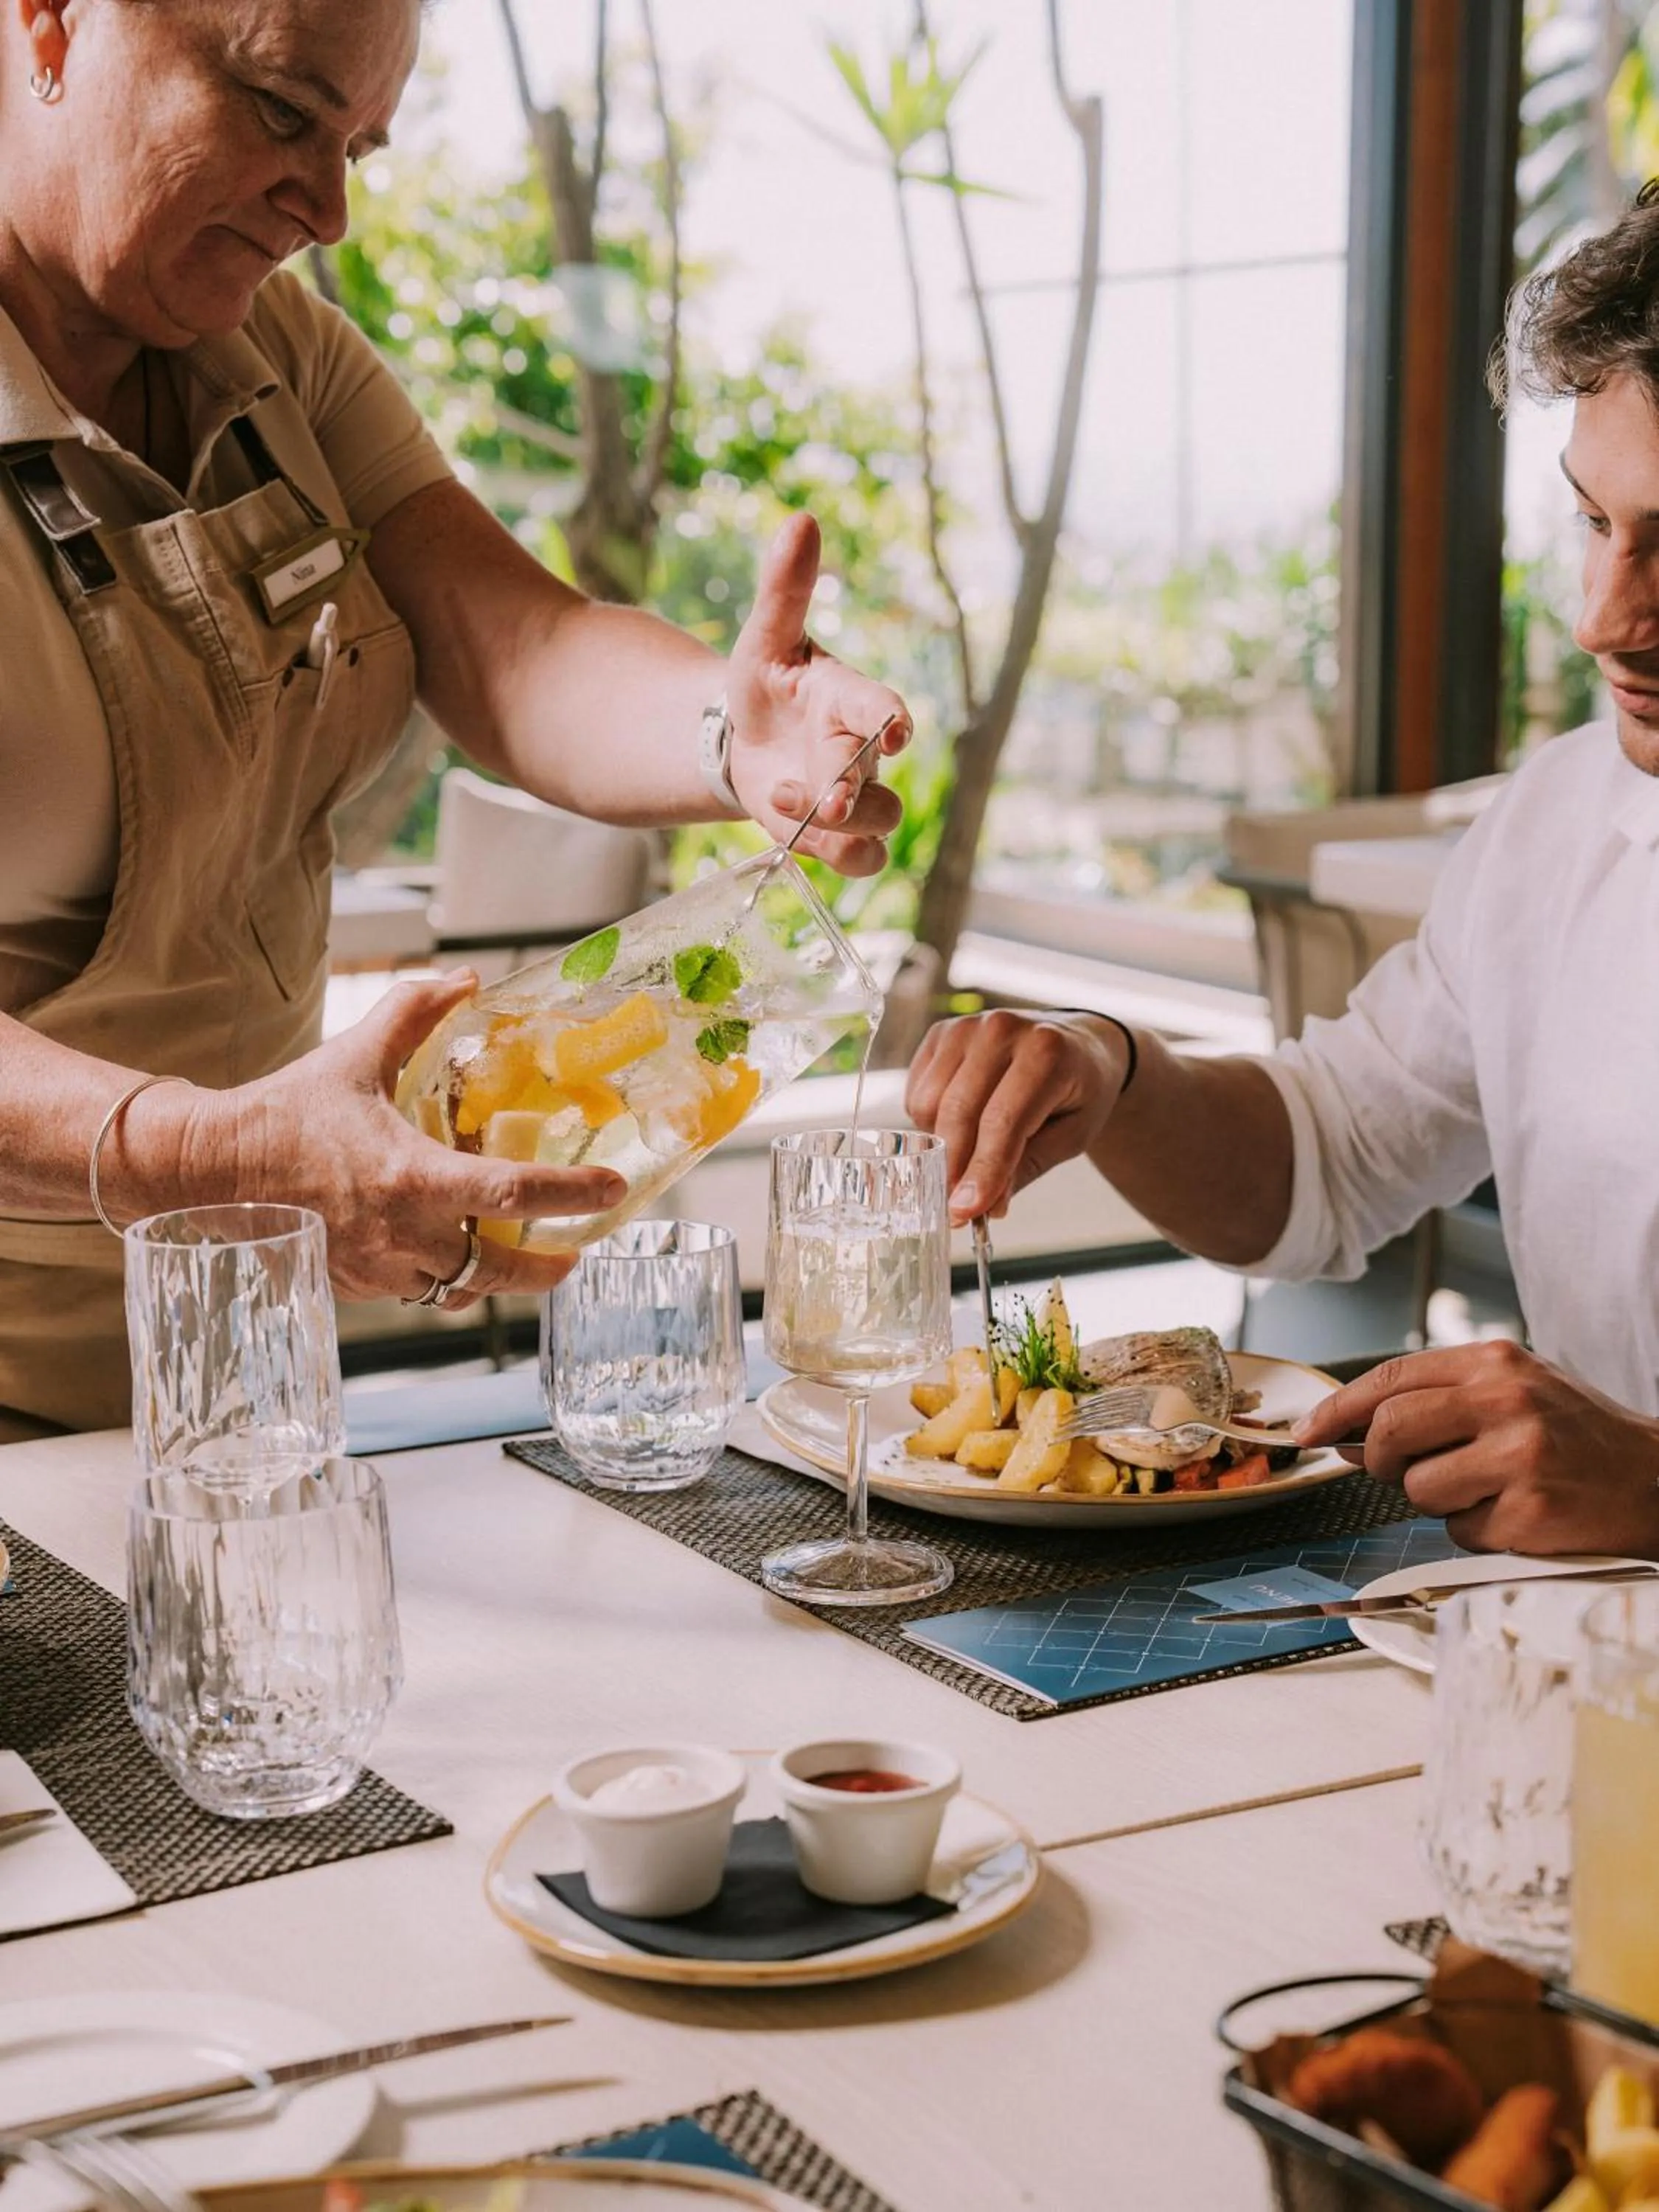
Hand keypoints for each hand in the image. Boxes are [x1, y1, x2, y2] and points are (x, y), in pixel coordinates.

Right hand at [168, 976, 625, 1308]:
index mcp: (413, 1177)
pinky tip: (447, 1250)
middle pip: (501, 1271)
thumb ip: (414, 1012)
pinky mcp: (356, 1286)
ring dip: (490, 1275)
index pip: (512, 1193)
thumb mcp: (356, 1054)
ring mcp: (379, 1268)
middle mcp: (404, 1233)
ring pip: (460, 1289)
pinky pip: (417, 1292)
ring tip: (514, 1251)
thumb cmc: (286, 1111)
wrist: (212, 1169)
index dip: (571, 1195)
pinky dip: (442, 1278)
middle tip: (576, 1251)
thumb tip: (463, 979)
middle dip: (547, 1267)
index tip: (612, 1192)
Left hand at [723, 511, 910, 876]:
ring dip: (836, 830)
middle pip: (881, 784)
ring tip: (782, 798)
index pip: (884, 708)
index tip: (894, 731)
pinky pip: (861, 861)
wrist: (746, 736)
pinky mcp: (838, 835)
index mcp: (851, 700)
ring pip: (879, 829)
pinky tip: (792, 834)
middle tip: (826, 798)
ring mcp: (856, 798)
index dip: (892, 721)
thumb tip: (800, 520)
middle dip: (853, 794)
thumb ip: (783, 588)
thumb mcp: (763, 638)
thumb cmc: (765, 682)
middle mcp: (863, 752)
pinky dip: (833, 856)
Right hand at [905, 1009, 1131, 1225]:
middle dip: (953, 1167)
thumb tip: (983, 1206)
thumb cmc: (1080, 1091)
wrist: (1079, 1045)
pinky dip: (929, 1121)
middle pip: (959, 1112)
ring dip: (941, 1143)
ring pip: (930, 1103)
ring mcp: (967, 1026)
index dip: (982, 1170)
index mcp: (1047, 1052)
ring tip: (969, 1156)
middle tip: (956, 1206)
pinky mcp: (942, 1032)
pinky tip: (958, 1126)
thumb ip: (1026, 1167)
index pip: (1002, 1121)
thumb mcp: (1071, 1136)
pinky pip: (917, 1091)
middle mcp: (1002, 1030)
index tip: (966, 1211)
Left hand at [1294, 1341, 1658, 1557]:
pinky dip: (1475, 1531)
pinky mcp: (1530, 1512)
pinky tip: (1514, 1515)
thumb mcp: (1513, 1391)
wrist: (1657, 1480)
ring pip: (1418, 1489)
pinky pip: (1460, 1532)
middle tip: (1401, 1471)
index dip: (1338, 1407)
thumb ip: (1436, 1401)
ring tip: (1485, 1489)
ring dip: (1437, 1501)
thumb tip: (1344, 1432)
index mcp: (1496, 1361)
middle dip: (1380, 1461)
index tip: (1307, 1431)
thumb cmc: (1574, 1436)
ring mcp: (1519, 1456)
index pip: (1391, 1378)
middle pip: (1389, 1431)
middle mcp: (1506, 1400)